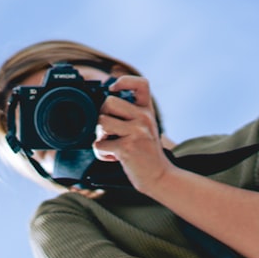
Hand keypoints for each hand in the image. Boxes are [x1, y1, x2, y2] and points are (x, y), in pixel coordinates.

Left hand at [91, 75, 173, 191]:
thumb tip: (103, 102)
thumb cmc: (146, 152)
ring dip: (100, 135)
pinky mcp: (127, 148)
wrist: (158, 176)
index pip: (140, 83)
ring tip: (111, 144)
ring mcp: (136, 132)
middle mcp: (144, 118)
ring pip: (101, 122)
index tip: (113, 89)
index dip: (124, 81)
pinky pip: (100, 144)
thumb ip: (130, 114)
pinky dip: (102, 153)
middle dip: (102, 116)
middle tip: (110, 130)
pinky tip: (113, 157)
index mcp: (147, 110)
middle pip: (108, 102)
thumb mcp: (144, 127)